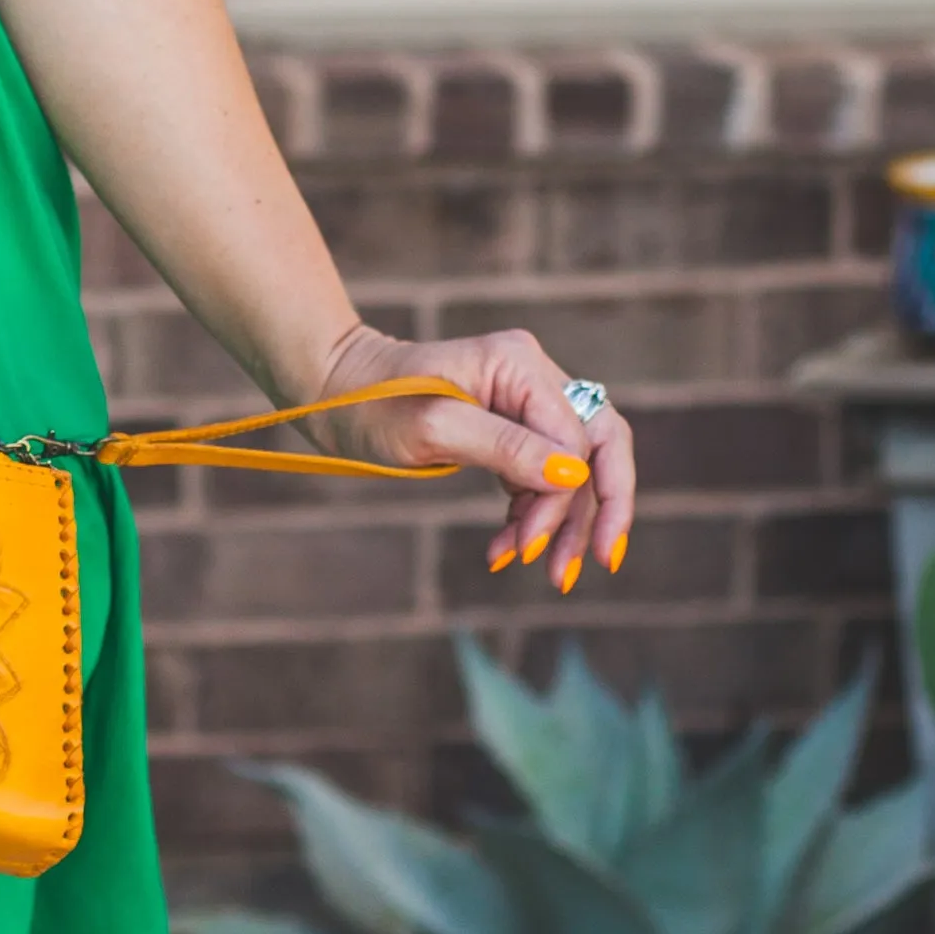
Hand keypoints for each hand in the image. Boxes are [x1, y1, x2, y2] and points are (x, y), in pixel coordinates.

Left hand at [313, 317, 633, 594]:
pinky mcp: (510, 423)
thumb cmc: (373, 405)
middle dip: (599, 509)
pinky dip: (532, 512)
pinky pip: (541, 471)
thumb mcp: (435, 431)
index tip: (533, 550)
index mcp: (519, 364)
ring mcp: (523, 397)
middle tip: (591, 568)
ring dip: (562, 521)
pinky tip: (507, 545)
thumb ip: (507, 448)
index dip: (567, 498)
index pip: (577, 437)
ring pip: (574, 465)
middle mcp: (532, 374)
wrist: (334, 391)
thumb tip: (575, 473)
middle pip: (598, 444)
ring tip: (539, 569)